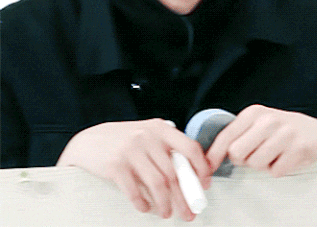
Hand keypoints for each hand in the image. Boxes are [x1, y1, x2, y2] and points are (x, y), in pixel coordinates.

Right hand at [56, 119, 211, 220]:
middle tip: (189, 212)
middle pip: (174, 172)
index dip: (200, 168)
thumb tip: (190, 172)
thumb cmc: (122, 140)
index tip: (204, 185)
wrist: (87, 142)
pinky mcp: (116, 165)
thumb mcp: (147, 135)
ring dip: (166, 204)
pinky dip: (143, 204)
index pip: (190, 147)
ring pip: (158, 184)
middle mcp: (148, 137)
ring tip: (167, 213)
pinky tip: (145, 208)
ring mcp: (132, 150)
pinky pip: (135, 191)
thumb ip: (165, 147)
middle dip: (184, 197)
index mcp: (160, 128)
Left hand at [206, 105, 316, 176]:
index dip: (214, 154)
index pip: (226, 136)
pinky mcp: (299, 148)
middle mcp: (268, 120)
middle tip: (255, 154)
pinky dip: (279, 170)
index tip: (207, 167)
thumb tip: (210, 157)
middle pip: (237, 153)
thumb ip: (238, 136)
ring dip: (263, 165)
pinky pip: (276, 172)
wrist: (316, 132)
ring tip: (274, 154)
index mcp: (254, 113)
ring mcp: (285, 133)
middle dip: (244, 159)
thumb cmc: (282, 130)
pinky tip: (286, 158)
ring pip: (256, 164)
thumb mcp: (259, 124)